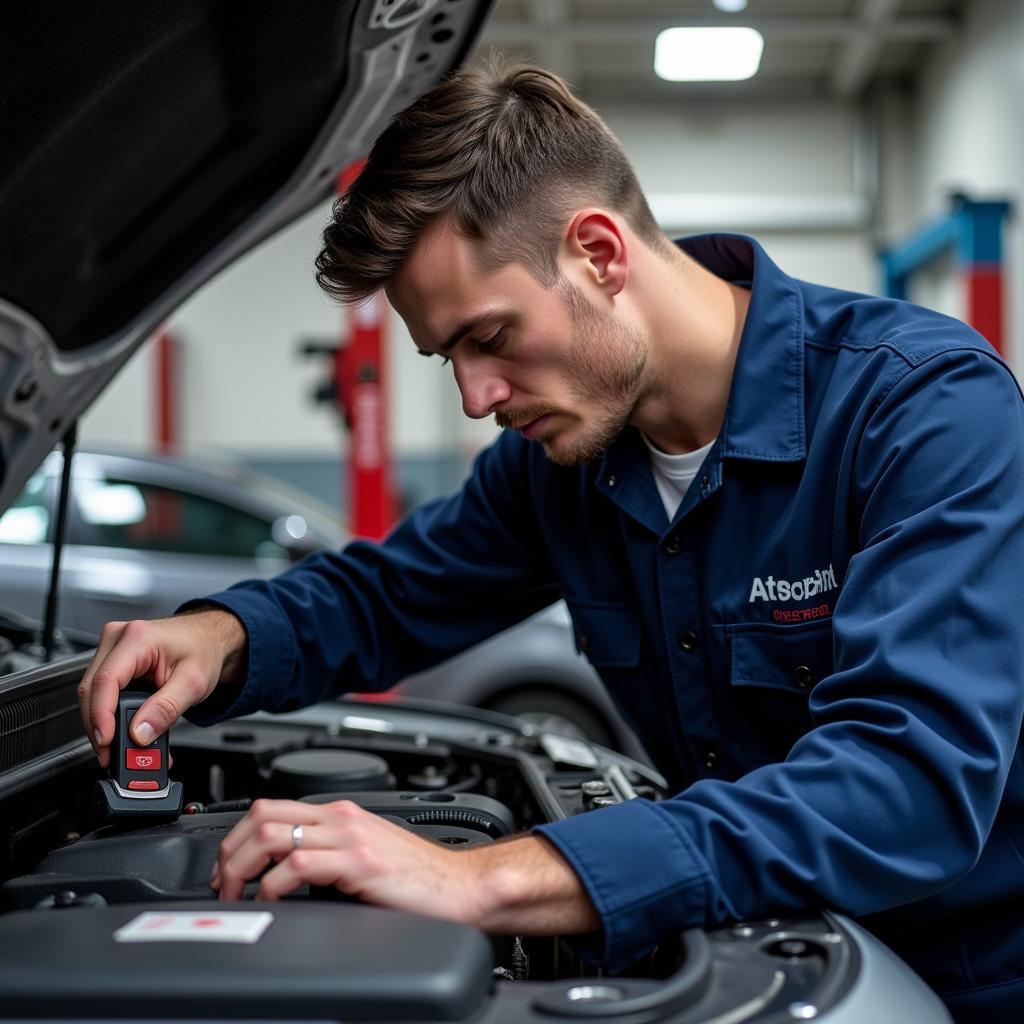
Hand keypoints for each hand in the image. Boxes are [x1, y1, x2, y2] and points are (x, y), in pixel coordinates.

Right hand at [78, 609, 246, 767]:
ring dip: (103, 724)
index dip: (101, 715)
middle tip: (111, 754)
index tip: (106, 741)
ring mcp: (112, 649)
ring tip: (121, 748)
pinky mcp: (113, 662)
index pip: (106, 680)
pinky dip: (110, 716)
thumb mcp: (194, 683)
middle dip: (99, 727)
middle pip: (93, 690)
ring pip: (93, 694)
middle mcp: (118, 638)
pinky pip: (102, 693)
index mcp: (137, 638)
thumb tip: (140, 733)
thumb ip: (167, 709)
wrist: (209, 638)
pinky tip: (122, 732)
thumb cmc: (203, 650)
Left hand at [210, 798, 488, 922]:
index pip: (270, 808)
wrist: (459, 887)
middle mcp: (342, 817)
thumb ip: (327, 856)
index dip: (236, 838)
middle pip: (261, 815)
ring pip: (271, 836)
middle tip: (223, 884)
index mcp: (340, 813)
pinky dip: (272, 885)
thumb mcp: (362, 858)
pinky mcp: (359, 862)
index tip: (226, 869)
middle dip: (229, 851)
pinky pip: (298, 865)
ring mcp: (349, 837)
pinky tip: (272, 902)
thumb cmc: (416, 879)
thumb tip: (281, 876)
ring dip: (241, 868)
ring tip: (238, 895)